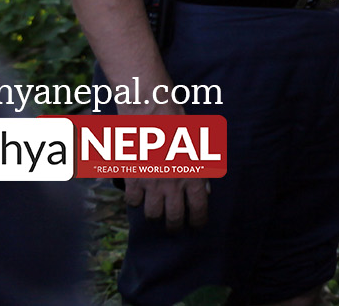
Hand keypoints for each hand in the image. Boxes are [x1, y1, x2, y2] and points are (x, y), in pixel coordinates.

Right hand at [116, 98, 210, 231]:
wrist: (149, 109)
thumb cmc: (177, 122)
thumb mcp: (197, 143)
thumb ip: (202, 170)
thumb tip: (206, 190)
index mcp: (193, 173)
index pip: (199, 207)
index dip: (198, 221)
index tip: (196, 227)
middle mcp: (173, 183)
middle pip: (174, 217)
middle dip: (175, 226)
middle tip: (174, 228)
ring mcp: (151, 182)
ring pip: (152, 214)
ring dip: (154, 214)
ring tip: (156, 212)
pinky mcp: (133, 178)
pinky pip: (132, 201)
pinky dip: (135, 201)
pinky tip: (138, 195)